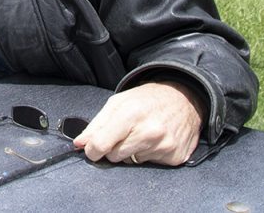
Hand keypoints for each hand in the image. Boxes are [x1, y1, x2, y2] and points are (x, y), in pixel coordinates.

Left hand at [71, 81, 204, 165]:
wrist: (184, 99)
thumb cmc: (147, 100)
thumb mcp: (118, 103)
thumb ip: (96, 125)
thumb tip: (79, 144)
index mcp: (131, 114)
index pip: (101, 144)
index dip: (92, 150)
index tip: (91, 149)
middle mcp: (149, 131)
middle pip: (114, 156)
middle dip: (114, 147)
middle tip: (125, 133)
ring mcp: (164, 145)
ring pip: (131, 162)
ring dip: (132, 151)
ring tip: (141, 134)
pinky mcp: (175, 157)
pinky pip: (149, 164)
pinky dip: (148, 154)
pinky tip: (155, 141)